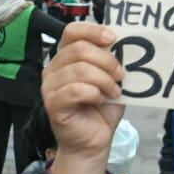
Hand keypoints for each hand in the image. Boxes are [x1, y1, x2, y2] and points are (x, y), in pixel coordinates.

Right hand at [41, 23, 125, 173]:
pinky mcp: (52, 105)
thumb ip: (111, 60)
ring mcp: (50, 87)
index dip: (92, 30)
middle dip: (106, 60)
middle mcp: (53, 69)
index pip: (71, 31)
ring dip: (104, 80)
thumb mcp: (110, 79)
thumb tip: (124, 43)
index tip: (113, 38)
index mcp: (65, 57)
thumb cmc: (100, 110)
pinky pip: (75, 90)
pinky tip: (102, 101)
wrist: (93, 143)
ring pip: (79, 70)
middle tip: (121, 75)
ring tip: (114, 92)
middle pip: (79, 49)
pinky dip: (94, 94)